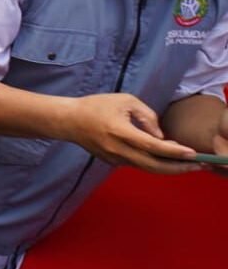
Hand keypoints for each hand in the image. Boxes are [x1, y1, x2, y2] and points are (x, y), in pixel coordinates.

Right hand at [61, 93, 199, 173]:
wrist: (69, 121)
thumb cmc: (97, 106)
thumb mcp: (125, 100)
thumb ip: (147, 116)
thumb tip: (160, 136)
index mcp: (121, 132)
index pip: (153, 146)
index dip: (174, 151)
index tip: (192, 153)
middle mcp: (118, 150)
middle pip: (153, 165)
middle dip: (178, 168)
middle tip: (198, 165)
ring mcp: (114, 158)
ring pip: (146, 168)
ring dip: (168, 167)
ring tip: (187, 164)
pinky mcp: (112, 162)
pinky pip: (137, 164)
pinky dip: (153, 163)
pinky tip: (164, 159)